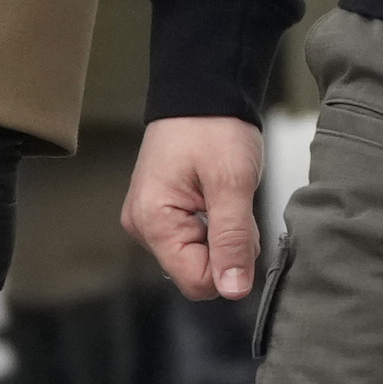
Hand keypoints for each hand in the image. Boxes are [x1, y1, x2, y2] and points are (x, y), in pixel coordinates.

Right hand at [127, 114, 271, 301]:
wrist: (202, 93)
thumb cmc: (214, 129)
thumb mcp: (233, 185)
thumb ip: (232, 241)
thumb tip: (233, 291)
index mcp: (153, 221)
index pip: (197, 282)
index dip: (230, 264)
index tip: (240, 227)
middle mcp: (142, 226)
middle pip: (196, 272)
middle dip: (227, 249)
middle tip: (233, 206)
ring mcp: (149, 220)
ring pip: (198, 258)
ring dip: (223, 237)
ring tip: (226, 198)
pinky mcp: (160, 214)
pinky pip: (194, 242)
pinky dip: (215, 228)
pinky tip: (217, 199)